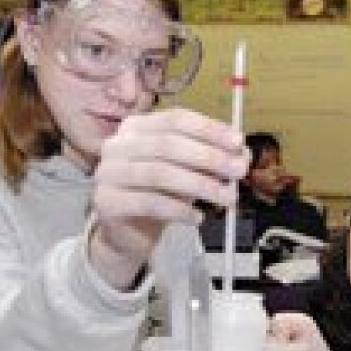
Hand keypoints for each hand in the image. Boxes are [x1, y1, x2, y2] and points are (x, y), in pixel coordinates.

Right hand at [89, 108, 248, 289]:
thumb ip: (212, 159)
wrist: (128, 231)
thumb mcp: (188, 171)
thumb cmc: (160, 193)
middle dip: (209, 157)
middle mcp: (118, 144)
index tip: (239, 142)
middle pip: (168, 144)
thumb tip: (243, 154)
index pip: (176, 119)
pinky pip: (150, 203)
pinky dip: (179, 210)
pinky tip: (198, 218)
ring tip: (227, 198)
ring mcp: (108, 172)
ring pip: (160, 173)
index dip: (209, 129)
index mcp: (137, 126)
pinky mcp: (107, 202)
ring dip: (200, 185)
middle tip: (239, 172)